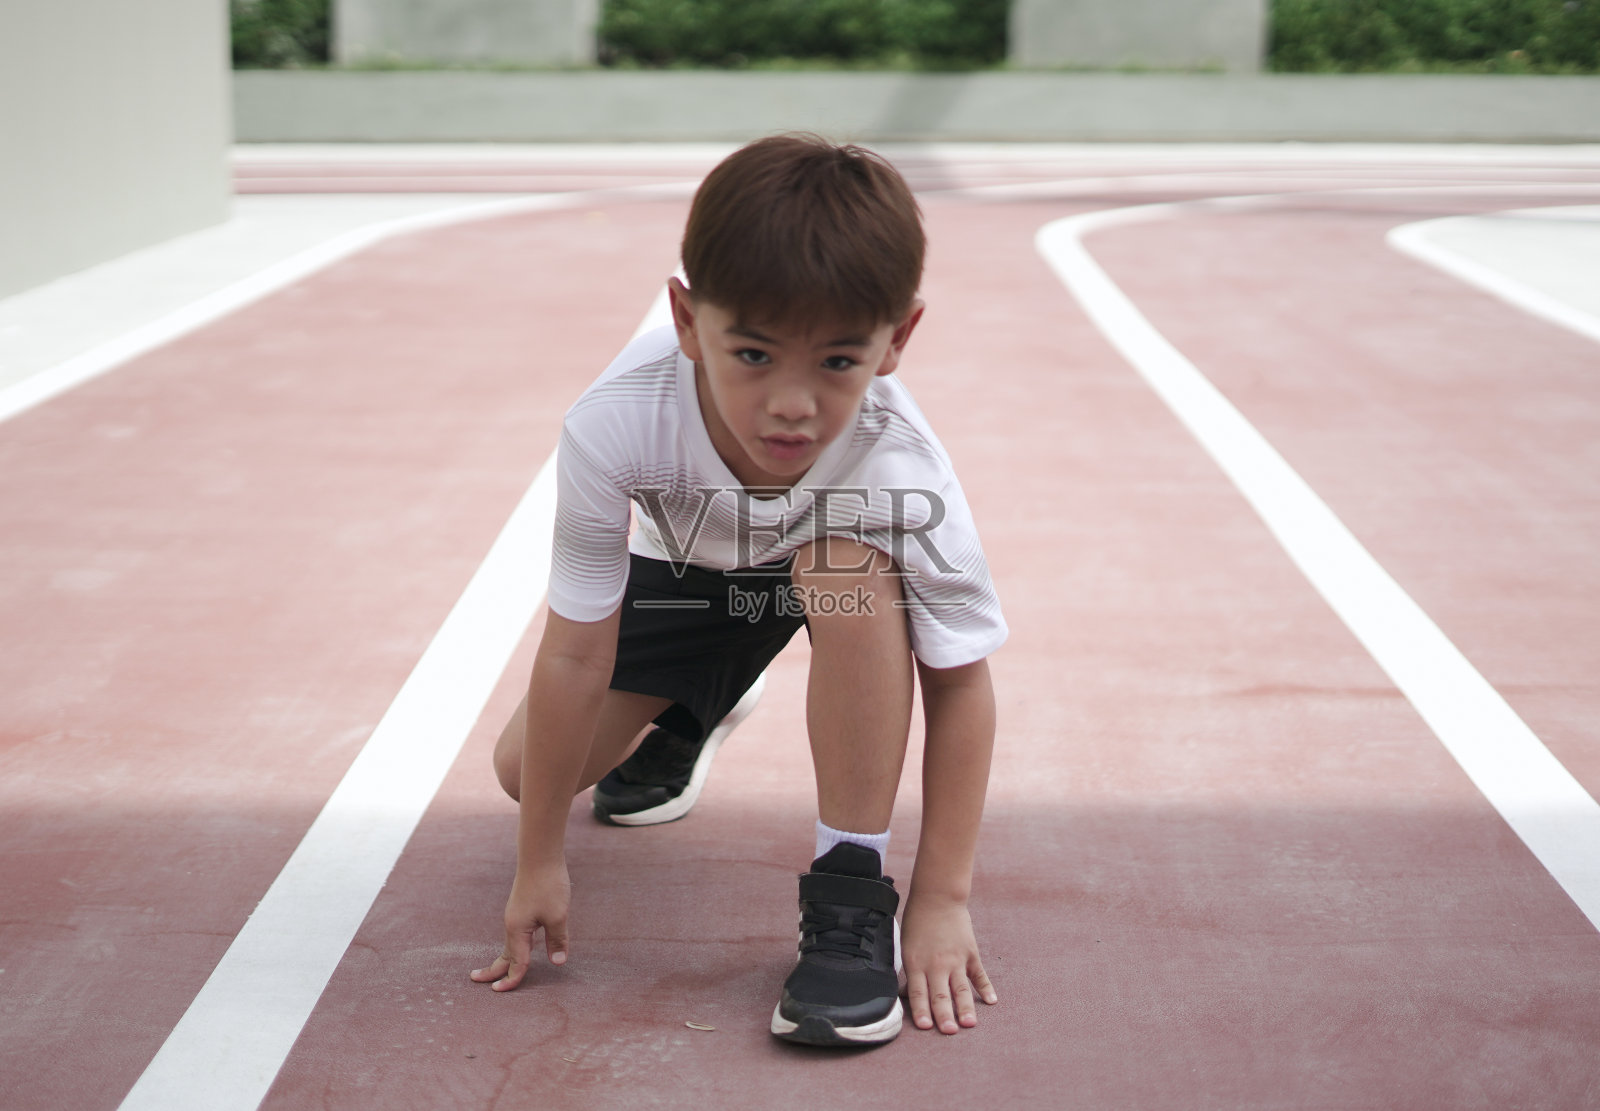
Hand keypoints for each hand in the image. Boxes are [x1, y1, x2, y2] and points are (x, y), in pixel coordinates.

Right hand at [469, 860, 570, 991]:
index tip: (501, 992)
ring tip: (493, 971)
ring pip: (509, 944)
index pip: (516, 962)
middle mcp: (512, 925)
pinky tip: (517, 947)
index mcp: (518, 930)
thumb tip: (557, 962)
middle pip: (504, 954)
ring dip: (503, 959)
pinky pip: (515, 934)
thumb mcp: (558, 916)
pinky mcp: (520, 909)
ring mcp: (515, 916)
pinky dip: (512, 947)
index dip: (513, 979)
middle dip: (493, 970)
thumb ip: (557, 940)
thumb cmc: (548, 885)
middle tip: (476, 981)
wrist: (540, 856)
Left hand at [900, 893, 997, 1033]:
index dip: (921, 1010)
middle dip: (944, 1015)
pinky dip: (986, 988)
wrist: (937, 896)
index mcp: (916, 963)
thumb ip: (911, 971)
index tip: (925, 1027)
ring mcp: (956, 959)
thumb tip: (909, 995)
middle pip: (940, 994)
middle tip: (948, 1031)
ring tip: (969, 1024)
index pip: (918, 992)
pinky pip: (979, 974)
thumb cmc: (917, 921)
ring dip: (965, 1007)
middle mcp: (936, 964)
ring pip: (961, 988)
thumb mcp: (906, 946)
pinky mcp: (970, 953)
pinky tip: (991, 1002)